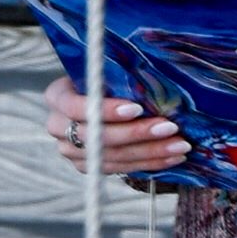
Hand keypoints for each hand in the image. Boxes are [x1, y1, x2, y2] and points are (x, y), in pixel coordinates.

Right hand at [45, 71, 187, 175]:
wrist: (100, 96)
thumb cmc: (107, 76)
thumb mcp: (107, 68)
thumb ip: (119, 72)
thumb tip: (155, 73)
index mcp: (57, 96)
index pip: (76, 106)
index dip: (106, 110)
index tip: (137, 108)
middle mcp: (58, 126)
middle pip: (96, 137)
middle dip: (136, 134)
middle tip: (170, 127)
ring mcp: (71, 151)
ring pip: (110, 156)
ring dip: (150, 152)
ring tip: (180, 144)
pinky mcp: (88, 166)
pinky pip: (120, 169)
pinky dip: (149, 163)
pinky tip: (173, 156)